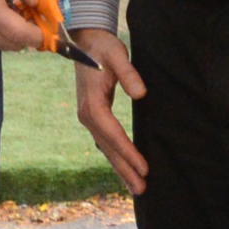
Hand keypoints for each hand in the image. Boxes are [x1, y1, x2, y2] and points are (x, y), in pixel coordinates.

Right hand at [0, 0, 51, 52]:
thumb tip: (46, 5)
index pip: (19, 35)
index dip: (41, 33)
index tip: (54, 23)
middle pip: (12, 45)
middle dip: (31, 34)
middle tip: (42, 15)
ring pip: (1, 44)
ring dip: (17, 33)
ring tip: (26, 12)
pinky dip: (4, 30)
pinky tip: (10, 12)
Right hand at [70, 27, 147, 197]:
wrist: (84, 39)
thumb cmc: (102, 46)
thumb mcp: (117, 54)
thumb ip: (129, 73)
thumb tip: (141, 93)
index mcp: (92, 104)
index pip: (113, 134)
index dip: (129, 153)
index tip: (144, 168)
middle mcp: (87, 115)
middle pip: (108, 148)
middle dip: (125, 170)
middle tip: (142, 190)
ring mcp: (88, 117)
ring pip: (106, 148)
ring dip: (120, 168)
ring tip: (136, 187)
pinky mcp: (93, 116)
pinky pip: (105, 142)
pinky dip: (115, 157)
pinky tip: (125, 168)